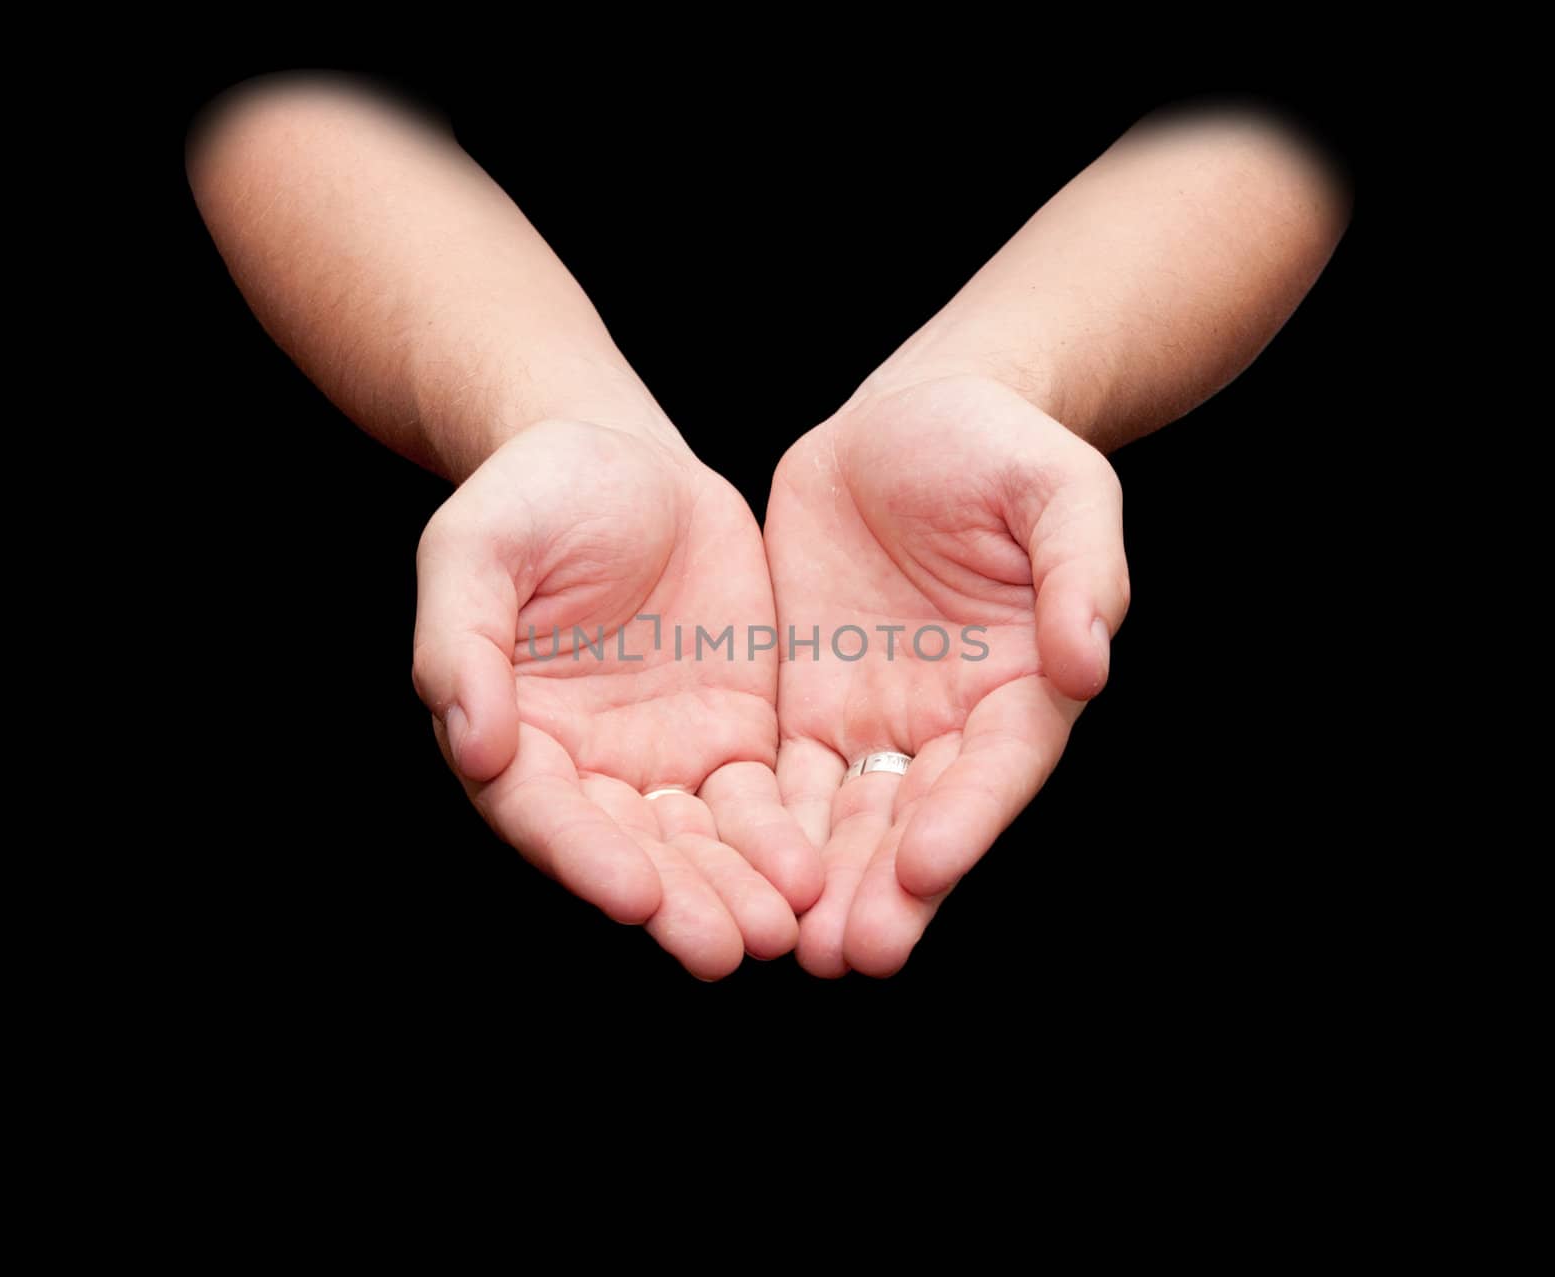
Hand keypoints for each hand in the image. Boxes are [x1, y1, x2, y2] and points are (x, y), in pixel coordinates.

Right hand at [413, 419, 821, 978]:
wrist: (625, 461)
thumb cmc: (531, 497)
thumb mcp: (476, 548)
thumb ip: (461, 642)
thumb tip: (473, 743)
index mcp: (511, 736)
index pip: (543, 814)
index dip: (584, 858)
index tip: (631, 896)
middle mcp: (585, 770)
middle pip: (629, 851)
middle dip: (677, 903)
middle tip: (724, 949)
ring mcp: (662, 761)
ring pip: (699, 845)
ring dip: (737, 891)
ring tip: (781, 930)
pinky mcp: (731, 740)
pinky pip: (759, 803)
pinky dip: (783, 842)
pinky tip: (814, 874)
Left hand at [764, 375, 1129, 975]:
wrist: (911, 418)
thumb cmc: (1000, 447)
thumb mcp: (1058, 487)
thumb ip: (1080, 568)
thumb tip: (1088, 660)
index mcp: (1024, 682)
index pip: (998, 767)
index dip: (967, 820)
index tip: (925, 869)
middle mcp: (952, 721)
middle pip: (921, 818)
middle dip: (888, 887)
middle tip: (852, 953)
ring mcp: (878, 718)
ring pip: (850, 818)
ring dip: (825, 883)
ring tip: (797, 946)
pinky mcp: (810, 704)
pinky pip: (783, 778)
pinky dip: (767, 829)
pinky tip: (737, 874)